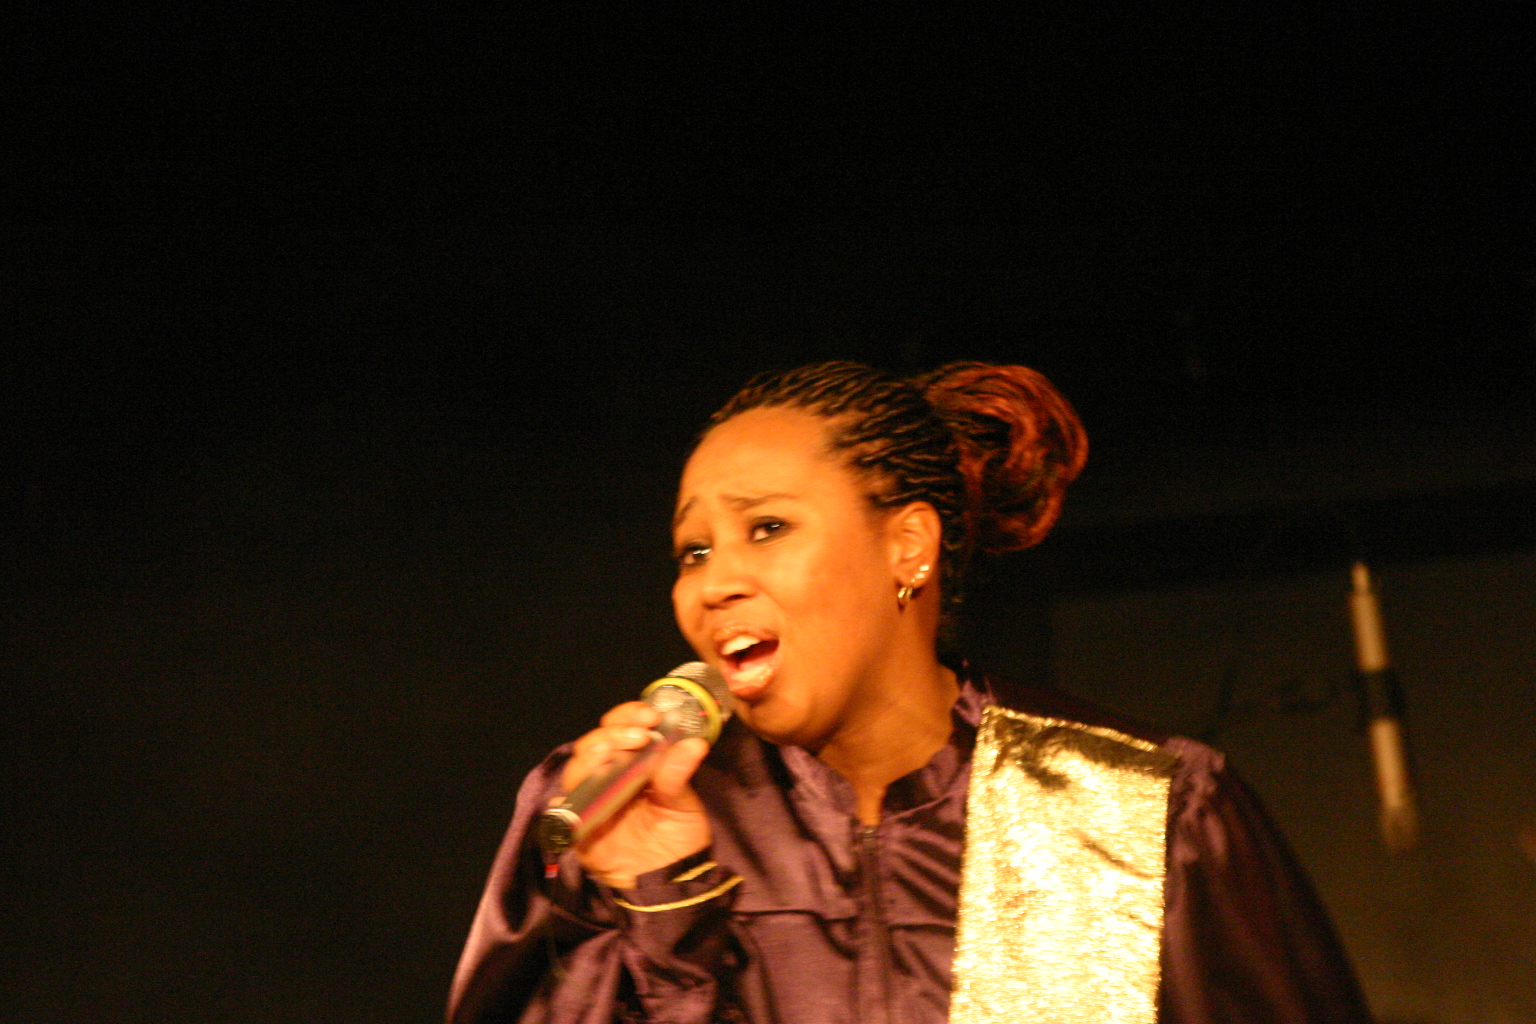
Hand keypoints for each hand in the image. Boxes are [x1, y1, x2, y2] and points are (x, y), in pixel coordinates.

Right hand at [558, 701, 711, 888]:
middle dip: (612, 734)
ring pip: (576, 771)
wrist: (671, 882)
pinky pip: (562, 813)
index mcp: (630, 763)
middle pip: (593, 744)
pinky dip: (564, 802)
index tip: (651, 716)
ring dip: (592, 758)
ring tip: (612, 754)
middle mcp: (606, 778)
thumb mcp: (683, 804)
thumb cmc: (677, 837)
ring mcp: (591, 802)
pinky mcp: (580, 831)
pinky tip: (575, 796)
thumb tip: (693, 742)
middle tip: (638, 736)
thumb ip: (679, 774)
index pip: (619, 727)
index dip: (629, 716)